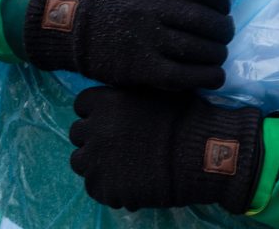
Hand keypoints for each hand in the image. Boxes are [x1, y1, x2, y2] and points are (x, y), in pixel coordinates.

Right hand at [23, 0, 233, 89]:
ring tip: (218, 54)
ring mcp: (145, 37)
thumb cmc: (114, 1)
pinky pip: (185, 75)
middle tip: (225, 34)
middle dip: (224, 30)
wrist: (71, 25)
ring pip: (200, 49)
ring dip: (218, 54)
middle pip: (206, 20)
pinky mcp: (140, 68)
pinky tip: (214, 76)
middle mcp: (151, 5)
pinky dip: (207, 77)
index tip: (225, 7)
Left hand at [69, 86, 261, 211]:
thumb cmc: (186, 117)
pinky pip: (95, 188)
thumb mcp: (157, 91)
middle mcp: (94, 128)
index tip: (114, 120)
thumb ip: (131, 96)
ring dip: (97, 163)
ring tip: (123, 166)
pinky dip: (109, 186)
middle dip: (94, 138)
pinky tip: (131, 182)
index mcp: (105, 101)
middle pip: (77, 134)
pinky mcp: (103, 188)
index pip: (82, 105)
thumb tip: (125, 99)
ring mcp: (95, 160)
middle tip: (119, 145)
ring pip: (80, 162)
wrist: (201, 152)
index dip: (97, 112)